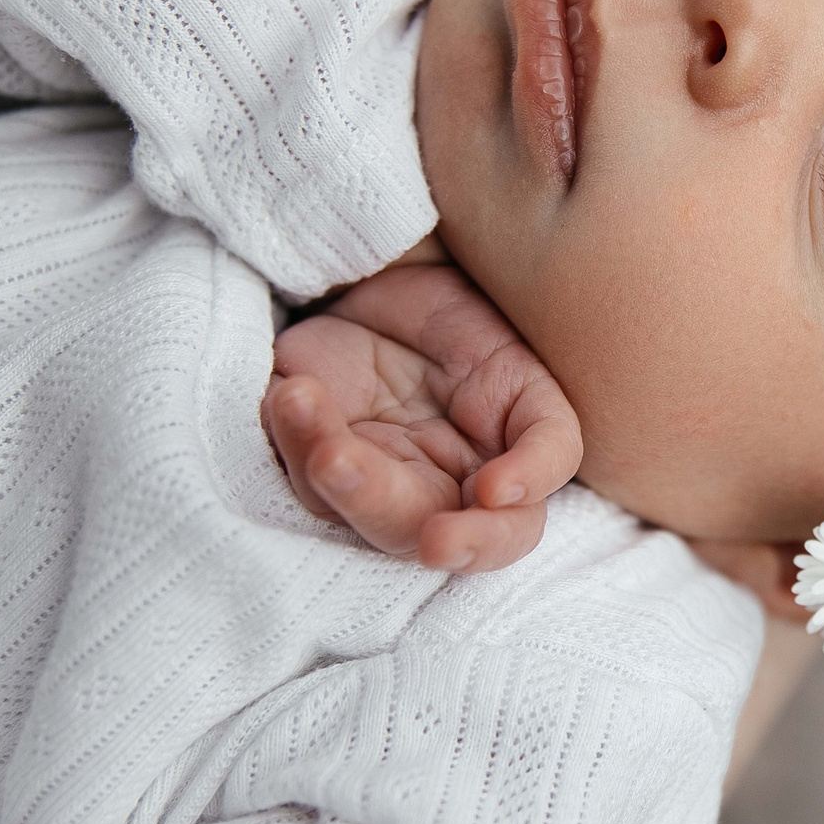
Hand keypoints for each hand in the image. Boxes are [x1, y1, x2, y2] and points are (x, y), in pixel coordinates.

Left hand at [262, 260, 581, 571]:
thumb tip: (498, 497)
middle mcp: (417, 494)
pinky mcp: (296, 444)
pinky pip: (280, 455)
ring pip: (326, 497)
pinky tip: (287, 391)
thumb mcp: (533, 387)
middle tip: (335, 460)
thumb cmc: (483, 340)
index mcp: (485, 491)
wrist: (412, 282)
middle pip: (395, 527)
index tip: (475, 505)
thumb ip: (544, 444)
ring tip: (297, 397)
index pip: (494, 540)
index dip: (478, 541)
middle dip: (366, 499)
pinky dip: (279, 427)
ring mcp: (355, 472)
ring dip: (307, 451)